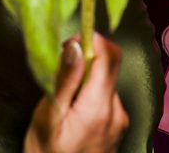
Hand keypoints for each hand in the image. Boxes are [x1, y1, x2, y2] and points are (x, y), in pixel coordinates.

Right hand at [24, 34, 128, 152]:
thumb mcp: (49, 116)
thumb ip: (65, 79)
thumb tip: (76, 44)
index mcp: (100, 106)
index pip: (110, 55)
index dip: (92, 40)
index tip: (70, 41)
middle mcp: (117, 111)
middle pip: (110, 67)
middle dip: (87, 59)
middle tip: (61, 68)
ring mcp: (120, 121)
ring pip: (107, 82)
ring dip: (88, 78)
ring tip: (63, 94)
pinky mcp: (117, 127)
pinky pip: (107, 98)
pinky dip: (92, 93)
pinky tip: (73, 108)